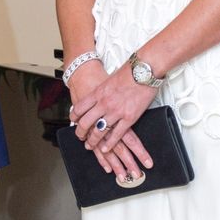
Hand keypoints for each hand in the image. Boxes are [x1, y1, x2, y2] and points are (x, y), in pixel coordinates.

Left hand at [68, 62, 154, 180]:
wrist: (144, 70)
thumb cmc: (129, 72)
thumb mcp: (109, 79)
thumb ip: (102, 90)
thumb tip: (97, 97)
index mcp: (98, 92)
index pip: (79, 108)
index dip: (74, 117)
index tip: (74, 121)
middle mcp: (104, 103)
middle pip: (86, 122)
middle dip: (80, 132)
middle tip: (80, 137)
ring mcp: (116, 112)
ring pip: (99, 131)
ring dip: (93, 141)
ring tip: (90, 146)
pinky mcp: (129, 118)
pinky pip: (116, 135)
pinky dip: (109, 144)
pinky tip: (105, 149)